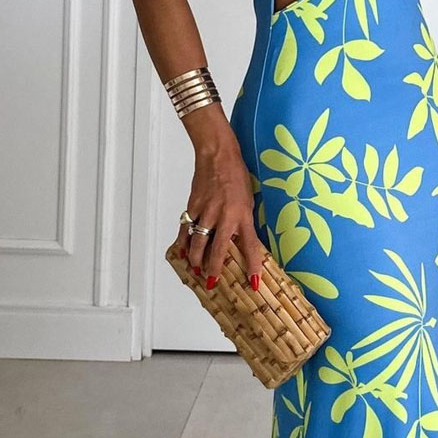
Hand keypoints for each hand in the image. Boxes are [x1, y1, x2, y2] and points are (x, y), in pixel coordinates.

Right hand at [175, 131, 263, 290]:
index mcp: (243, 215)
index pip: (251, 246)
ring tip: (197, 271)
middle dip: (214, 269)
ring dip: (196, 260)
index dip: (252, 266)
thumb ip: (244, 223)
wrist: (217, 155)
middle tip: (212, 282)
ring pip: (198, 242)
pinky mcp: (193, 206)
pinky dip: (183, 242)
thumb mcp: (249, 201)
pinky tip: (183, 252)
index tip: (253, 283)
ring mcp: (207, 212)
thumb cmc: (236, 176)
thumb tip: (238, 243)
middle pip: (218, 250)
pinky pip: (186, 228)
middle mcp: (225, 216)